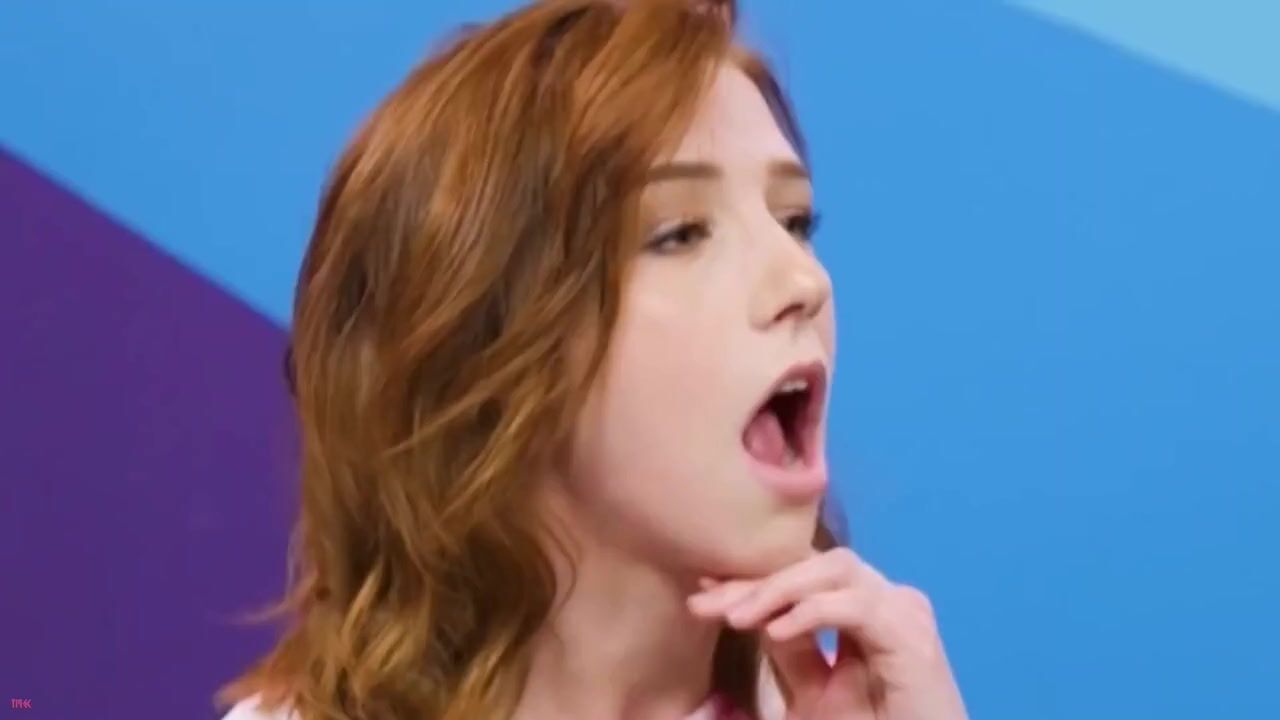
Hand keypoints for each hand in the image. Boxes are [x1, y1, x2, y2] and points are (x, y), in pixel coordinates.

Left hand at [687, 548, 967, 718]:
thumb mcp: (814, 693)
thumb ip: (789, 651)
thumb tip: (741, 608)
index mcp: (865, 609)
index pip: (803, 576)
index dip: (751, 582)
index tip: (701, 594)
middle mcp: (888, 600)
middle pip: (815, 563)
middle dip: (757, 581)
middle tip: (707, 603)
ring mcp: (904, 612)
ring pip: (835, 570)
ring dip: (779, 589)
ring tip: (736, 618)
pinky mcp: (913, 634)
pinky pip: (857, 605)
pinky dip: (812, 613)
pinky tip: (775, 632)